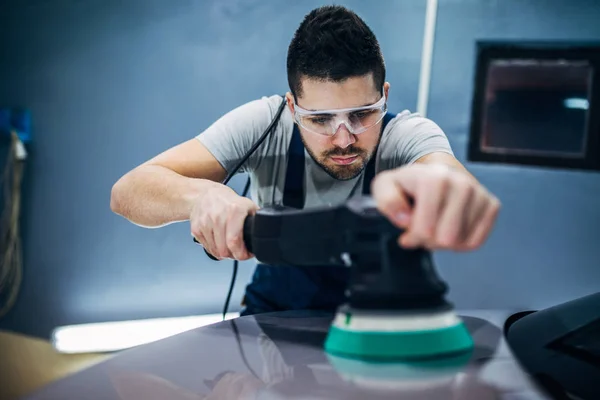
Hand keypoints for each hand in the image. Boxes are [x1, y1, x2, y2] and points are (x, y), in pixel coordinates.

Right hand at [190, 184, 257, 259]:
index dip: (242, 254)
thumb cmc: (228, 201)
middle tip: (238, 251)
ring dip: (224, 253)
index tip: (247, 254)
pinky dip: (215, 249)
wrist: (205, 194)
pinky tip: (219, 241)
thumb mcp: (247, 205)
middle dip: (234, 255)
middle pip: (225, 250)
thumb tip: (267, 232)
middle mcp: (218, 216)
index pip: (234, 242)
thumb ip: (257, 220)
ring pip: (216, 252)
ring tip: (229, 246)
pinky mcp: (196, 229)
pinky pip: (207, 248)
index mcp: (233, 211)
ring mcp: (205, 223)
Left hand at [371, 163, 499, 250]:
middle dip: (428, 239)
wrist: (437, 171)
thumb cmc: (409, 184)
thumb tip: (405, 220)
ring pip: (460, 243)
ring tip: (435, 223)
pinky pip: (475, 242)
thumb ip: (387, 201)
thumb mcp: (385, 186)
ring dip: (443, 241)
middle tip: (422, 226)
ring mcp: (480, 194)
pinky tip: (450, 227)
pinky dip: (459, 242)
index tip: (407, 224)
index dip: (412, 235)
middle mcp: (462, 185)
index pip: (425, 231)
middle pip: (445, 240)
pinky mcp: (492, 205)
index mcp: (435, 179)